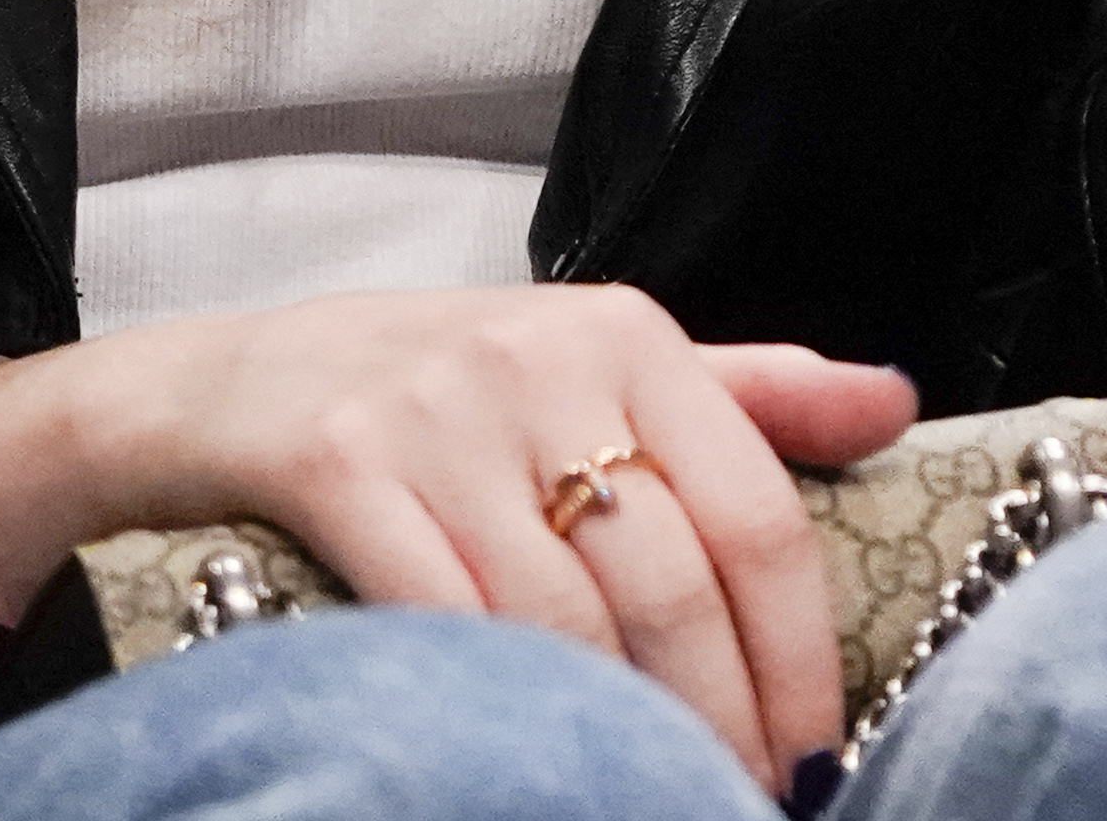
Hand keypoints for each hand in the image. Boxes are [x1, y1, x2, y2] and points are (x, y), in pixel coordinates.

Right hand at [0, 286, 913, 780]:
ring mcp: (432, 411)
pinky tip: (517, 764)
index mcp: (627, 333)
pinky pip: (441, 619)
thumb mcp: (587, 364)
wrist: (209, 383)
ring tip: (642, 806)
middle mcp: (540, 358)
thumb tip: (897, 404)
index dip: (799, 659)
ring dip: (613, 743)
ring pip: (564, 622)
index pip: (758, 517)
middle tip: (733, 809)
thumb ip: (747, 392)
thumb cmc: (429, 391)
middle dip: (716, 728)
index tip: (816, 758)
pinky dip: (492, 707)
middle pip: (673, 585)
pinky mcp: (332, 464)